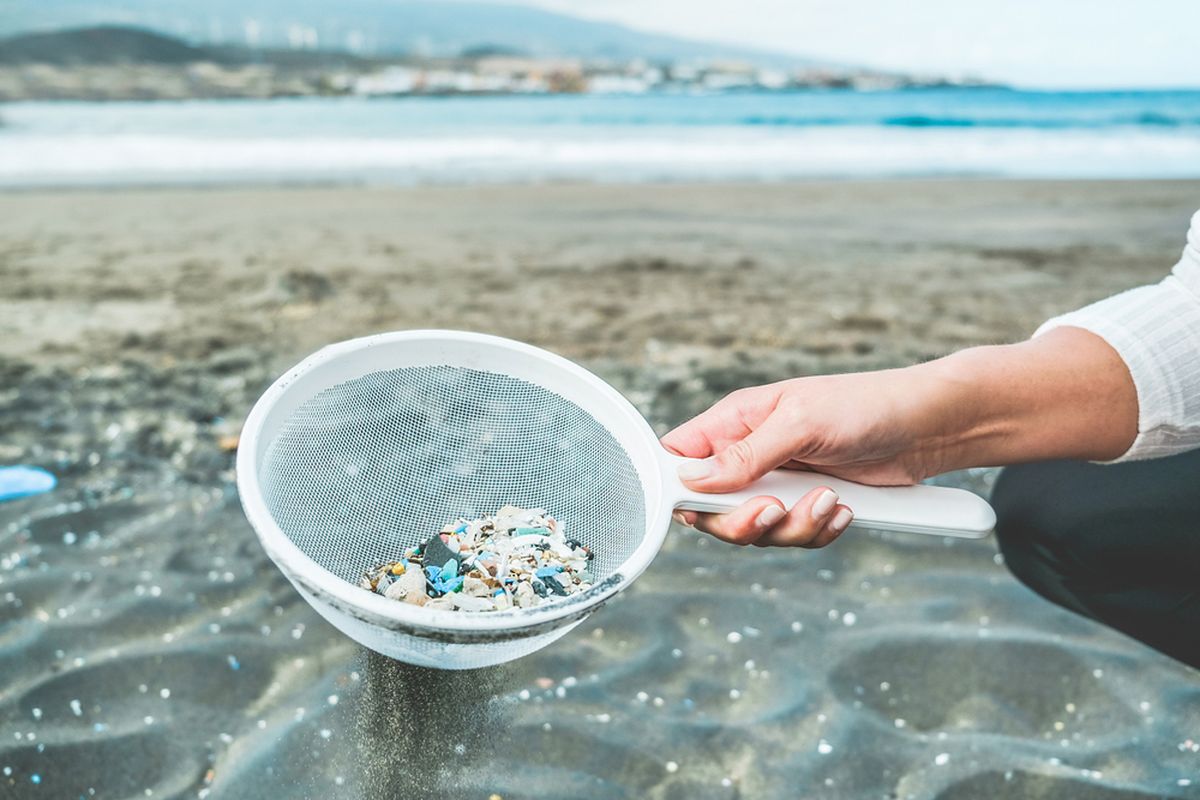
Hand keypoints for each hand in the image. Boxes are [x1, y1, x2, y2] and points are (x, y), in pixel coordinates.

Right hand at [661, 368, 941, 547]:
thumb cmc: (865, 405)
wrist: (928, 427)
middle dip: (741, 522)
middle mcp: (750, 455)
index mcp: (735, 422)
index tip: (698, 506)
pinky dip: (817, 532)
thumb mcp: (799, 423)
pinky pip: (793, 536)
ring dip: (792, 527)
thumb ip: (744, 454)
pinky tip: (842, 511)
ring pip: (755, 531)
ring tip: (829, 501)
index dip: (678, 488)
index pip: (679, 459)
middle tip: (773, 511)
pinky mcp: (808, 506)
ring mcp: (779, 484)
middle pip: (710, 510)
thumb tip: (691, 479)